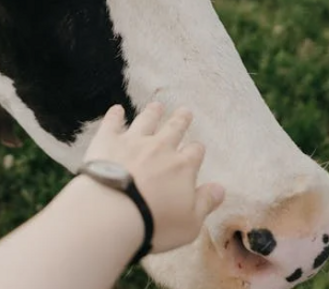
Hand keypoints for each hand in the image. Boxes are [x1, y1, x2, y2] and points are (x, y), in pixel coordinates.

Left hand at [83, 103, 224, 253]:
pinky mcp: (108, 140)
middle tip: (185, 111)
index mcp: (182, 167)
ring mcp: (133, 141)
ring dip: (153, 112)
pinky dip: (115, 114)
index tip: (197, 148)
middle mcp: (160, 148)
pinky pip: (113, 122)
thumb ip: (205, 202)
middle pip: (174, 128)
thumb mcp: (190, 222)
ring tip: (157, 105)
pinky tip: (117, 109)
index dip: (196, 150)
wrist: (113, 212)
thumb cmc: (155, 223)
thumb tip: (220, 188)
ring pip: (146, 120)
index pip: (194, 153)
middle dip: (181, 120)